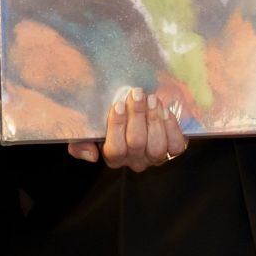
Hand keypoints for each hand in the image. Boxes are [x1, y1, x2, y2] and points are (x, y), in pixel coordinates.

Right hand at [66, 88, 190, 171]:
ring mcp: (154, 157)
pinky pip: (175, 146)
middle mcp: (135, 161)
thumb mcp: (87, 128)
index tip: (119, 104)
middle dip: (137, 116)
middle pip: (136, 143)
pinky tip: (165, 111)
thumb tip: (91, 155)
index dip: (117, 127)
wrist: (135, 105)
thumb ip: (80, 142)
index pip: (115, 149)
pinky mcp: (172, 149)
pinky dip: (172, 129)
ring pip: (157, 147)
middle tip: (137, 94)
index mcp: (113, 157)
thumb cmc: (109, 117)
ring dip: (154, 120)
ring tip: (151, 100)